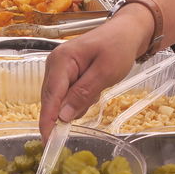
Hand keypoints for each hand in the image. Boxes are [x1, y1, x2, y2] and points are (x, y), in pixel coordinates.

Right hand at [39, 4, 153, 138]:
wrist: (127, 32)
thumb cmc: (118, 47)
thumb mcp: (105, 72)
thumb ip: (82, 93)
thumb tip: (63, 116)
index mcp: (61, 61)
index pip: (51, 96)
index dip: (47, 120)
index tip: (47, 141)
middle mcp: (54, 64)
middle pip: (52, 100)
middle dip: (69, 109)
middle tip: (93, 99)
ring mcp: (59, 69)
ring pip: (61, 100)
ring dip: (78, 102)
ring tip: (98, 86)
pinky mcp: (66, 74)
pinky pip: (68, 95)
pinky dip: (81, 97)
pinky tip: (95, 86)